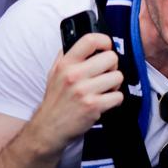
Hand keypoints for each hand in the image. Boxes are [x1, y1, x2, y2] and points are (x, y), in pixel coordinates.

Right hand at [30, 33, 123, 147]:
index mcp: (66, 64)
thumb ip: (69, 56)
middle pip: (111, 58)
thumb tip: (89, 41)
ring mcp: (84, 91)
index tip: (107, 48)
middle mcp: (74, 75)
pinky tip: (105, 102)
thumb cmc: (56, 99)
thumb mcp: (55, 73)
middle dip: (112, 67)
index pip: (90, 40)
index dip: (105, 41)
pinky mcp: (93, 106)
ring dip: (114, 85)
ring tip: (103, 90)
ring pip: (118, 77)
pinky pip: (119, 96)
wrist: (48, 128)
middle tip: (104, 75)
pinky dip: (115, 100)